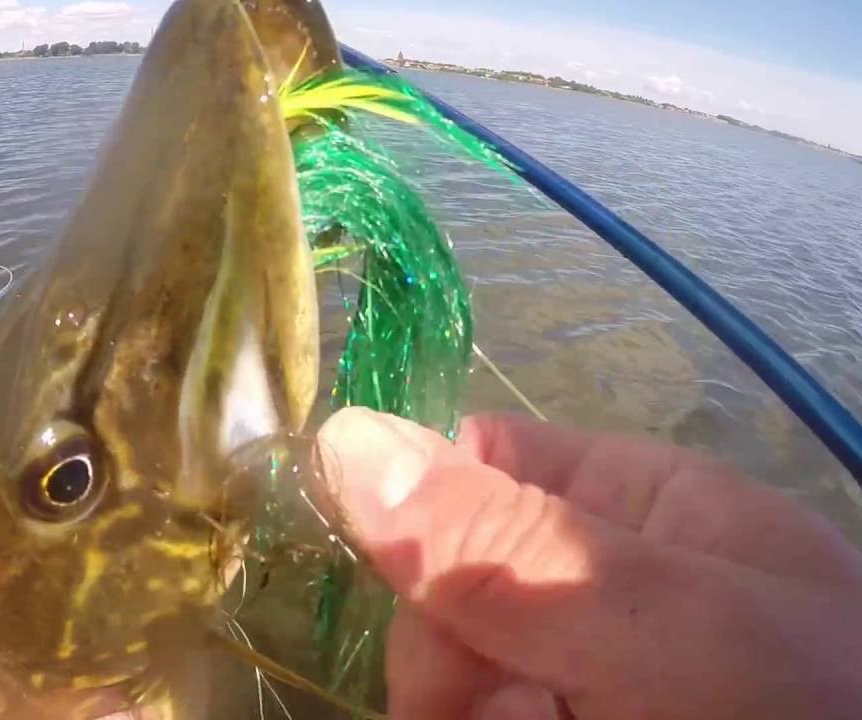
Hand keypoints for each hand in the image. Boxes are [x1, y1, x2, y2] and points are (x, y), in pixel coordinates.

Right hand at [318, 407, 861, 719]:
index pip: (478, 458)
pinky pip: (462, 715)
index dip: (422, 510)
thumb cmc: (801, 719)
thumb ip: (509, 546)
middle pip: (441, 585)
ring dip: (455, 713)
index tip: (408, 580)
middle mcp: (595, 585)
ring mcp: (571, 675)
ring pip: (440, 675)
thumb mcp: (674, 628)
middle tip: (503, 713)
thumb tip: (342, 438)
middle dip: (446, 655)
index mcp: (640, 505)